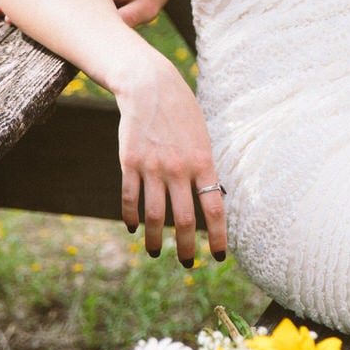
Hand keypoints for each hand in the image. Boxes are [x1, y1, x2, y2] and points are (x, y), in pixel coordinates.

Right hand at [116, 58, 226, 264]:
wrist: (150, 86)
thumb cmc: (182, 113)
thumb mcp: (203, 138)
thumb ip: (205, 168)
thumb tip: (212, 198)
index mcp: (203, 162)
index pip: (214, 208)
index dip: (217, 237)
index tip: (219, 257)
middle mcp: (179, 168)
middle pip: (183, 219)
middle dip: (185, 247)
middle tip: (187, 264)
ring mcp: (152, 166)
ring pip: (153, 215)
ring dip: (155, 239)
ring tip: (156, 252)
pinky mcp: (129, 162)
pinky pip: (130, 198)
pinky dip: (131, 218)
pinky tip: (133, 228)